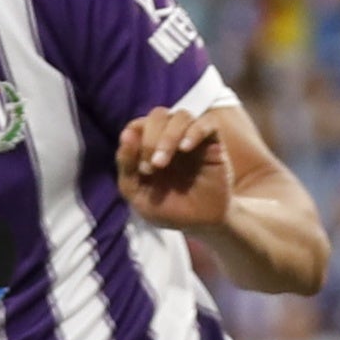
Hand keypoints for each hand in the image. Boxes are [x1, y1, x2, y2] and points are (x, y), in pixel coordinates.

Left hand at [115, 105, 238, 228]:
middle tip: (153, 167)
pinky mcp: (213, 143)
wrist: (200, 224)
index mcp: (149, 145)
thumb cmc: (167, 208)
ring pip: (181, 116)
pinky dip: (194, 132)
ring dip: (168, 136)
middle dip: (150, 140)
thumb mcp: (137, 193)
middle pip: (158, 115)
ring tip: (163, 163)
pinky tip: (185, 148)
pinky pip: (207, 123)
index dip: (134, 141)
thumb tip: (126, 134)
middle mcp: (170, 136)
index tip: (140, 169)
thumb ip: (126, 165)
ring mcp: (192, 138)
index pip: (137, 126)